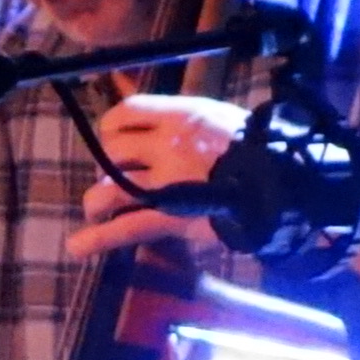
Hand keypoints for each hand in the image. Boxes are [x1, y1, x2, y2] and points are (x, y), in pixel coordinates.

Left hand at [64, 91, 249, 259]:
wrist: (282, 180)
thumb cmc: (257, 148)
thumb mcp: (217, 117)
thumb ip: (185, 119)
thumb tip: (154, 112)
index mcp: (178, 116)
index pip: (124, 113)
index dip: (111, 128)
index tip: (115, 141)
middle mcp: (165, 145)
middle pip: (112, 152)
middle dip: (106, 167)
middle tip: (114, 180)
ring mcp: (166, 183)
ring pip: (111, 189)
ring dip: (96, 202)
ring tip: (94, 211)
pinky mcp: (171, 217)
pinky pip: (126, 227)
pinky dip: (98, 239)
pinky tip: (77, 248)